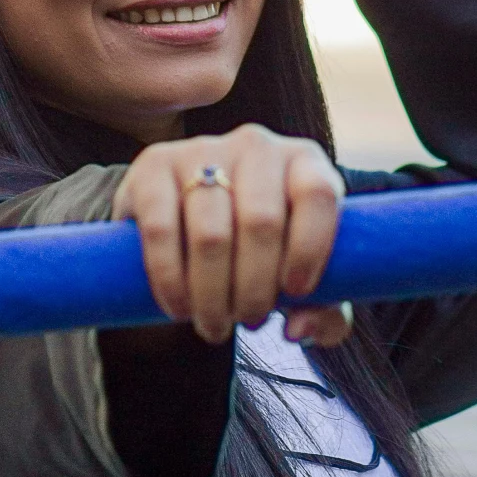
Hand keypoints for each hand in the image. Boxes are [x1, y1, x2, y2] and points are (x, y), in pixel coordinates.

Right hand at [112, 123, 351, 345]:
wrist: (189, 217)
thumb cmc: (264, 251)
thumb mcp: (301, 277)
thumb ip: (322, 310)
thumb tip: (298, 330)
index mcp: (304, 162)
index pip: (317, 194)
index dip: (309, 247)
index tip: (295, 292)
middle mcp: (256, 146)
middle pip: (261, 222)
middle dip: (255, 288)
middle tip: (249, 321)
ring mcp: (201, 150)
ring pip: (210, 234)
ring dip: (212, 294)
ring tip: (214, 324)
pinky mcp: (153, 166)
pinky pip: (161, 229)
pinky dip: (170, 279)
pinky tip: (178, 307)